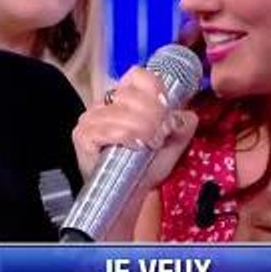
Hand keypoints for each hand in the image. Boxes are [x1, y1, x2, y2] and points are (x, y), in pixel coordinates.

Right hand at [72, 67, 197, 191]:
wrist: (127, 196)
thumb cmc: (145, 168)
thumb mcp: (172, 145)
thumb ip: (183, 126)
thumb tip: (187, 115)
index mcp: (124, 98)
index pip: (138, 75)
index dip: (156, 89)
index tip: (166, 108)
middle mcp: (104, 104)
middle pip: (131, 94)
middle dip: (154, 114)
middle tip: (163, 133)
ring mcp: (90, 120)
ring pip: (122, 111)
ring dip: (144, 127)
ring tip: (151, 144)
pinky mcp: (83, 137)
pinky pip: (107, 128)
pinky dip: (127, 135)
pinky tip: (136, 146)